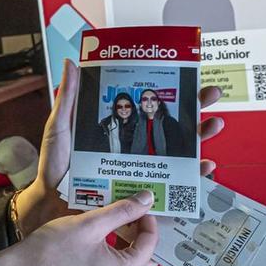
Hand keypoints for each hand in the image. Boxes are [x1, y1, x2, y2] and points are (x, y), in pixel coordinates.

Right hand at [0, 192, 157, 265]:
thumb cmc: (51, 252)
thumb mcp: (90, 224)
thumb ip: (122, 211)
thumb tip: (145, 200)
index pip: (150, 243)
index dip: (147, 218)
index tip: (138, 202)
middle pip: (143, 257)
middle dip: (138, 231)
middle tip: (130, 209)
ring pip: (128, 265)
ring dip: (125, 242)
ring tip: (114, 219)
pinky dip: (112, 254)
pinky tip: (99, 237)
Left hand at [15, 60, 226, 234]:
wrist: (52, 202)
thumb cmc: (56, 165)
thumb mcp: (61, 127)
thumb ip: (69, 98)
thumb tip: (72, 63)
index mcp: (119, 127)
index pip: (150, 104)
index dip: (171, 90)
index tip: (191, 74)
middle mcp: (135, 146)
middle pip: (173, 125)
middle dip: (197, 110)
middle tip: (212, 96)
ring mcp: (141, 169)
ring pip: (180, 153)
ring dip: (201, 139)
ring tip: (213, 125)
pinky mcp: (143, 192)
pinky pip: (173, 186)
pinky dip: (192, 178)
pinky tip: (202, 167)